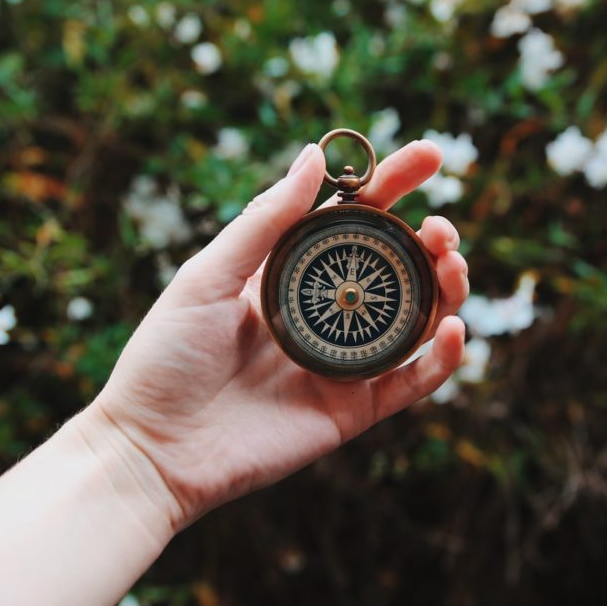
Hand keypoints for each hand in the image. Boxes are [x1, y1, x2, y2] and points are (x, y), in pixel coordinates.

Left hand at [89, 140, 469, 530]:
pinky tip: (454, 328)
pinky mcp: (352, 409)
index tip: (430, 156)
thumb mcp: (206, 276)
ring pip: (416, 318)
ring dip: (446, 288)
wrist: (152, 451)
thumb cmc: (165, 358)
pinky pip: (411, 381)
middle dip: (431, 240)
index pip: (353, 218)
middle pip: (396, 266)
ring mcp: (341, 360)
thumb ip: (265, 221)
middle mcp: (322, 311)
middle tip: (442, 229)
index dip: (393, 184)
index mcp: (288, 271)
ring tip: (453, 265)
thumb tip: (314, 154)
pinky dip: (442, 358)